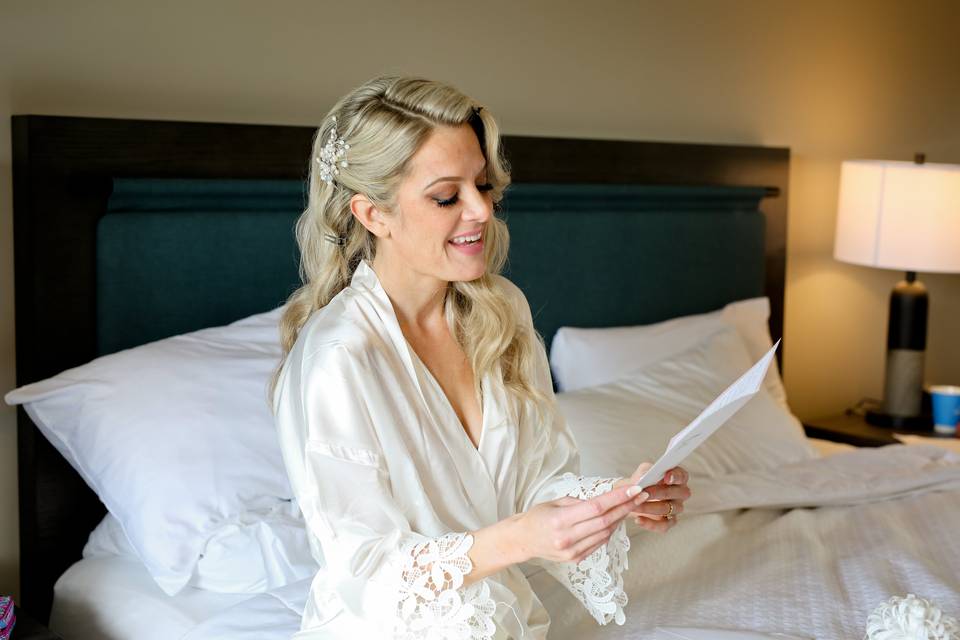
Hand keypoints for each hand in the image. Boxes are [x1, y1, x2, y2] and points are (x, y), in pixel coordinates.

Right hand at [512, 484, 648, 564]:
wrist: (523, 540)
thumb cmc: (537, 517)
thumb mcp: (555, 502)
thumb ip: (579, 502)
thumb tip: (604, 500)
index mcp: (560, 520)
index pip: (596, 507)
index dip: (618, 498)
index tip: (634, 489)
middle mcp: (567, 538)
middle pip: (605, 521)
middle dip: (626, 507)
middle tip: (640, 495)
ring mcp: (572, 551)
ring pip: (605, 533)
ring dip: (620, 518)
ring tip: (630, 505)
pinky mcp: (576, 559)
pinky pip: (599, 543)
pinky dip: (609, 530)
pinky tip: (615, 520)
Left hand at [616, 463, 690, 532]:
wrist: (634, 496)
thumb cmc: (643, 481)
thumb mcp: (642, 472)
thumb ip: (645, 472)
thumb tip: (642, 480)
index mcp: (678, 478)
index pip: (682, 476)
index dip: (675, 476)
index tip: (666, 477)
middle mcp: (680, 493)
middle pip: (675, 493)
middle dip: (658, 492)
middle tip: (642, 492)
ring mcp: (676, 508)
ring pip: (667, 509)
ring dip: (649, 507)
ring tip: (634, 506)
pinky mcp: (669, 522)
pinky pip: (664, 525)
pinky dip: (650, 523)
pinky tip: (638, 519)